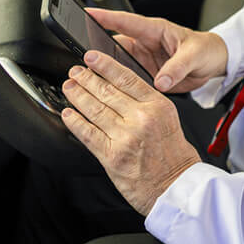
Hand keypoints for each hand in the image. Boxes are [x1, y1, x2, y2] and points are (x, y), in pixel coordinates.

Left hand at [61, 50, 201, 214]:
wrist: (175, 185)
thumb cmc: (174, 155)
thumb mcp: (168, 118)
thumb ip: (146, 103)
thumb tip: (118, 88)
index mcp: (158, 105)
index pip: (126, 78)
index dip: (105, 65)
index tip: (92, 57)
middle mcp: (141, 118)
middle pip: (107, 91)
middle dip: (87, 79)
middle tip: (75, 71)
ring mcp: (125, 136)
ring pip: (94, 109)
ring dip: (77, 96)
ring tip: (69, 87)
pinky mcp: (112, 155)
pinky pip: (88, 134)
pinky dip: (75, 122)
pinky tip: (68, 113)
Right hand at [87, 9, 227, 92]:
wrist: (215, 64)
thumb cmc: (206, 50)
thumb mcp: (194, 56)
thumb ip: (177, 68)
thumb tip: (161, 81)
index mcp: (155, 30)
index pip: (126, 21)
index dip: (105, 17)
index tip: (86, 14)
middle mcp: (145, 44)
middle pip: (114, 45)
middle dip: (97, 50)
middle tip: (82, 59)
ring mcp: (143, 60)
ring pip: (117, 64)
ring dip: (105, 70)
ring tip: (89, 78)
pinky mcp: (145, 75)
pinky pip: (127, 79)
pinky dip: (117, 85)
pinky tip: (108, 93)